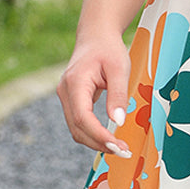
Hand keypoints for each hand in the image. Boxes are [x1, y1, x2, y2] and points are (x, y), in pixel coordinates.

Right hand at [57, 34, 131, 156]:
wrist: (96, 36)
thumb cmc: (109, 49)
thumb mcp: (119, 68)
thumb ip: (118, 94)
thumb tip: (118, 121)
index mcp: (75, 83)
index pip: (83, 118)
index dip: (99, 135)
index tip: (118, 146)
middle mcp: (65, 92)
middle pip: (77, 128)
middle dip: (99, 144)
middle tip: (124, 151)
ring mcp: (66, 96)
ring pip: (76, 129)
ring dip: (96, 142)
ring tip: (119, 147)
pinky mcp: (71, 100)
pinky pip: (79, 123)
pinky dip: (93, 134)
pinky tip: (110, 138)